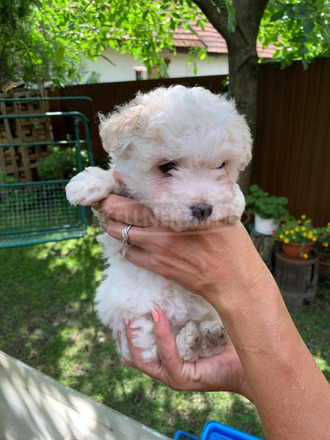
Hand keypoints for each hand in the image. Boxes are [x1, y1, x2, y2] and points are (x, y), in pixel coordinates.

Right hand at [120, 309, 252, 400]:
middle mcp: (167, 370)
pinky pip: (166, 354)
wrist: (250, 358)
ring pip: (143, 360)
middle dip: (125, 336)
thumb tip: (168, 285)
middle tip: (123, 313)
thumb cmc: (225, 339)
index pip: (137, 350)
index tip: (124, 309)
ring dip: (135, 336)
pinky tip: (159, 315)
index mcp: (168, 359)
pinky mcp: (183, 378)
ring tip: (133, 315)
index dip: (126, 333)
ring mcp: (173, 377)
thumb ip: (181, 312)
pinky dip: (160, 334)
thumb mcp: (197, 322)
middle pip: (133, 357)